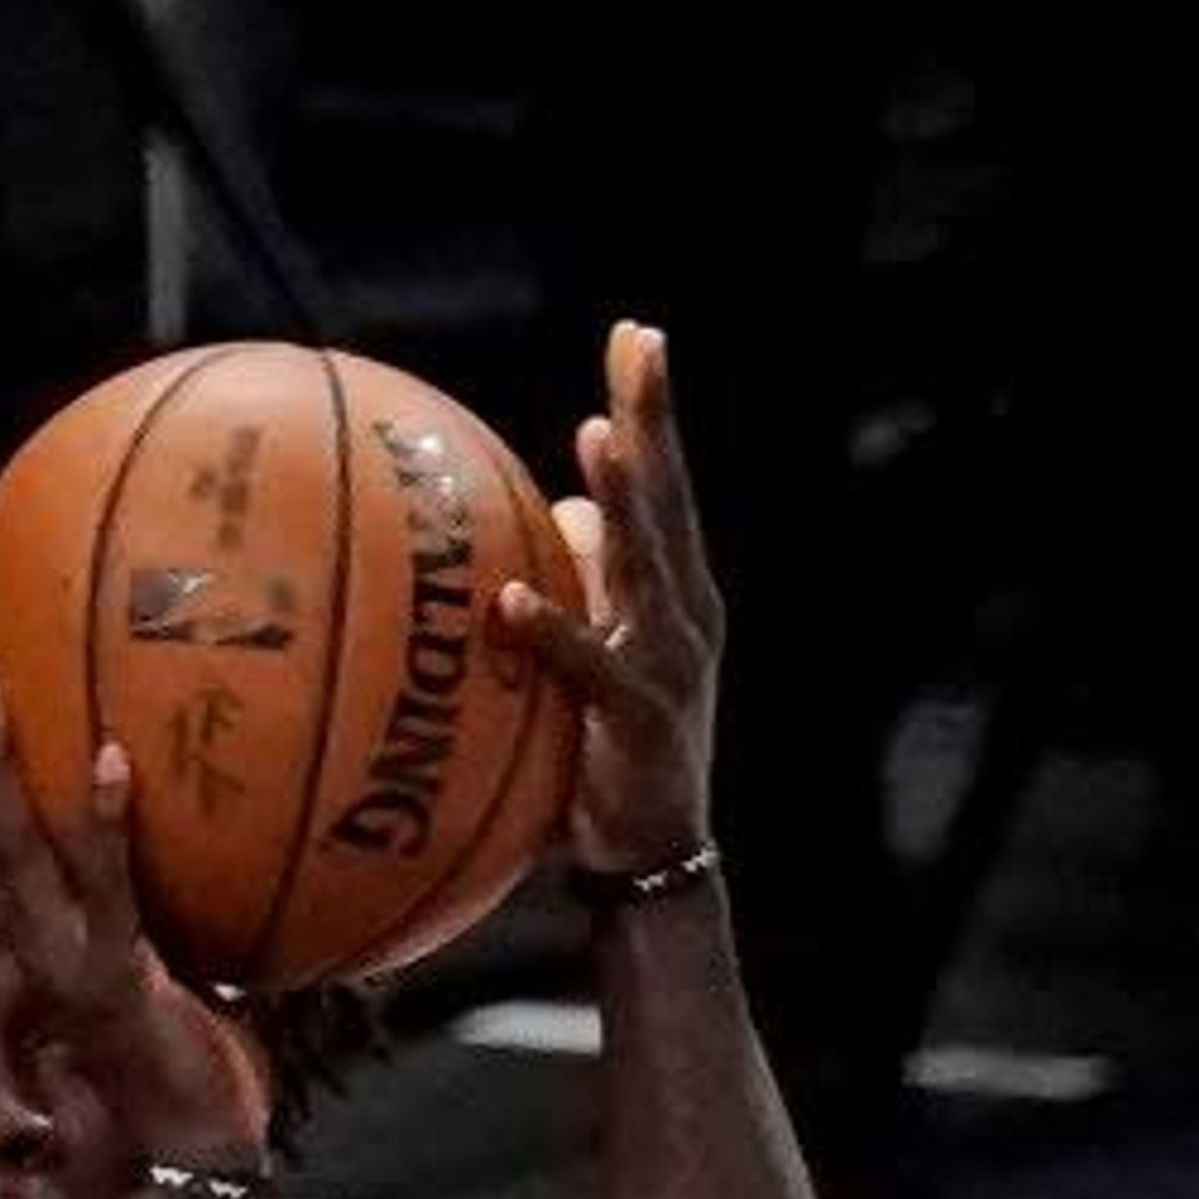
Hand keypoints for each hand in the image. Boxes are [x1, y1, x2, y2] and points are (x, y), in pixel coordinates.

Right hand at [0, 668, 271, 1163]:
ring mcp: (70, 967)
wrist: (200, 1151)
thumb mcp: (174, 967)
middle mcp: (38, 952)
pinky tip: (114, 761)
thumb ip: (166, 908)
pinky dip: (104, 829)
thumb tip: (207, 826)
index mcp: (41, 946)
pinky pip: (108, 894)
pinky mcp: (119, 981)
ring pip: (13, 860)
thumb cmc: (196, 1065)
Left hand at [493, 316, 722, 880]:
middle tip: (639, 344)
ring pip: (645, 566)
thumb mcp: (597, 662)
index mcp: (676, 592)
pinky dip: (551, 634)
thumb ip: (584, 589)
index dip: (651, 412)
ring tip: (598, 436)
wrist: (656, 862)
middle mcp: (685, 613)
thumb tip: (554, 520)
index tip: (637, 336)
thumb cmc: (614, 759)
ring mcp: (670, 665)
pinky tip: (513, 598)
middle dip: (654, 419)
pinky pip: (588, 669)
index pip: (665, 485)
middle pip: (669, 499)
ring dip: (623, 500)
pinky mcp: (640, 720)